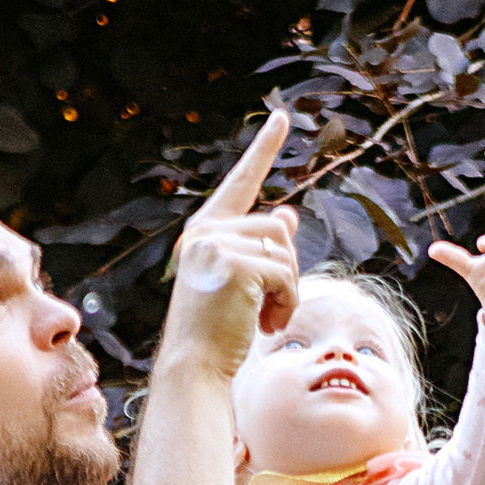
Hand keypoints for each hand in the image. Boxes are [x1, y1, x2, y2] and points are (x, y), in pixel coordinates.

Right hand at [159, 111, 301, 378]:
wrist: (195, 367)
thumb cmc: (218, 332)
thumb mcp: (243, 284)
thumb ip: (263, 248)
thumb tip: (288, 216)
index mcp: (204, 231)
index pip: (242, 183)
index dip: (264, 149)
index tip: (281, 117)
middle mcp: (205, 231)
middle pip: (278, 230)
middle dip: (286, 274)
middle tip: (269, 312)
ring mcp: (216, 245)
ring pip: (286, 252)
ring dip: (288, 291)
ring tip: (267, 320)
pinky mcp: (234, 265)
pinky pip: (287, 274)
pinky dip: (288, 304)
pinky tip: (267, 326)